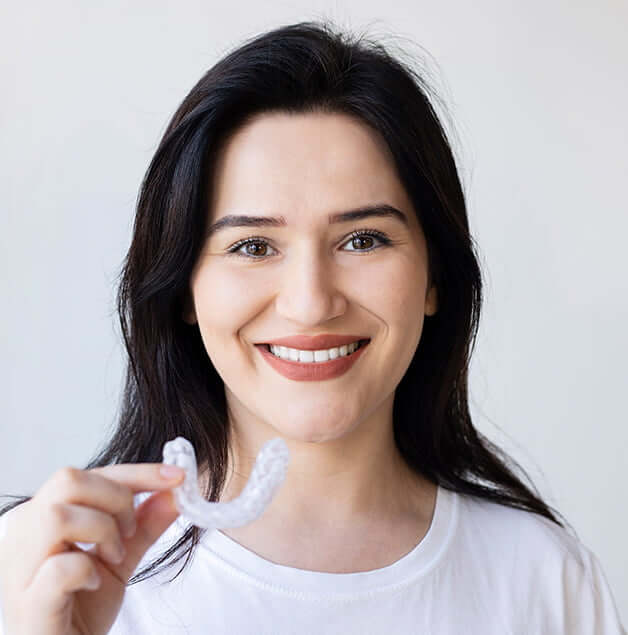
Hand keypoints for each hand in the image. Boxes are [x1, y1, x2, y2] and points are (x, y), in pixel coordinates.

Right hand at [0, 462, 184, 633]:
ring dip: (102, 531)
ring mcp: (18, 571)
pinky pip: (60, 568)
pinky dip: (87, 569)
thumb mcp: (119, 559)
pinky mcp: (28, 605)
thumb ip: (143, 525)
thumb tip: (175, 491)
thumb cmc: (81, 609)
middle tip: (129, 532)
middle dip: (116, 498)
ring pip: (58, 516)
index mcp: (38, 518)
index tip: (177, 475)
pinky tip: (93, 584)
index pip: (86, 475)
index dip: (136, 472)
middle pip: (67, 481)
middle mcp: (20, 537)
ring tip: (112, 558)